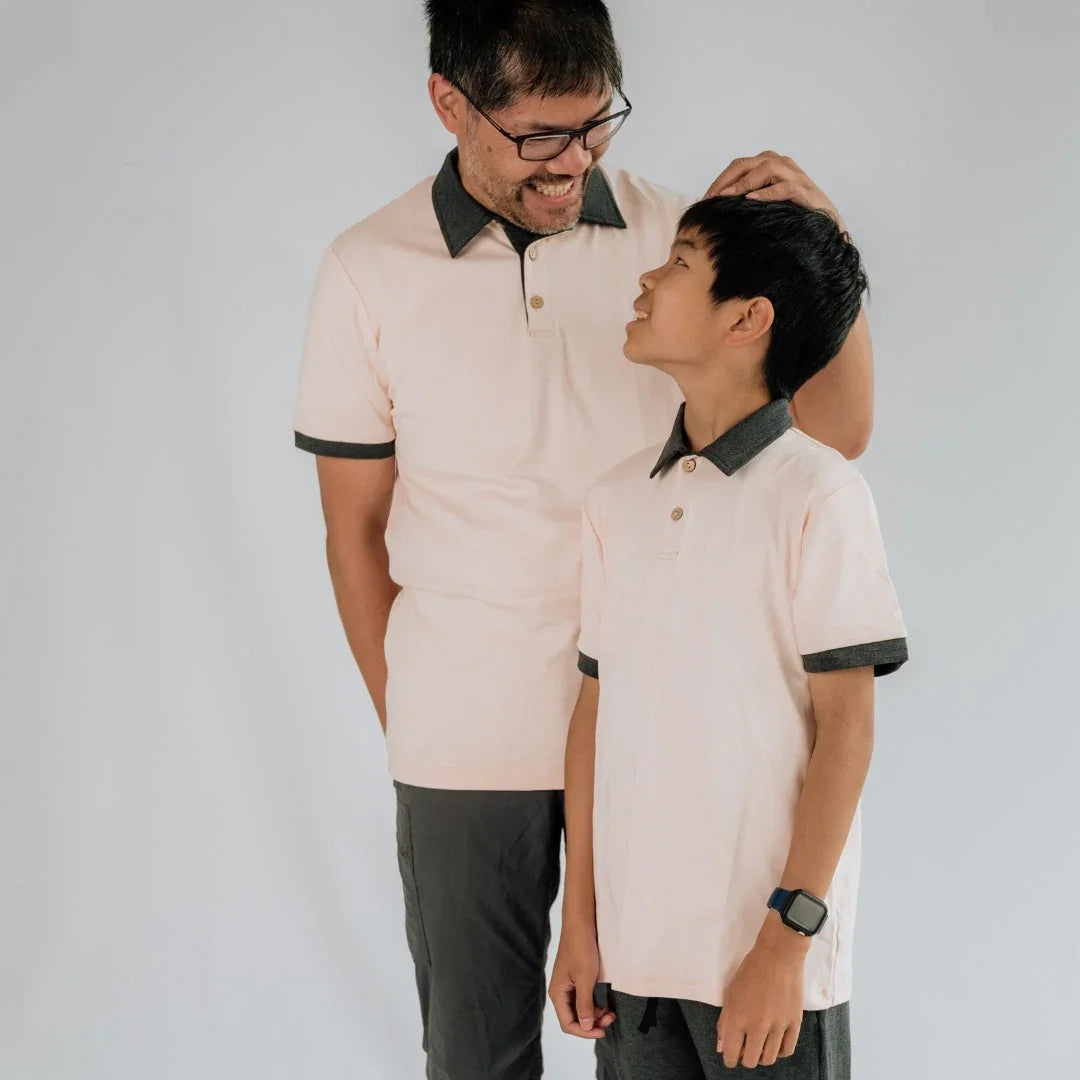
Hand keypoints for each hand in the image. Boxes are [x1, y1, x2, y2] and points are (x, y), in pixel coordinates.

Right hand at [548, 925, 614, 1039]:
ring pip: (580, 1009)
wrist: (581, 924)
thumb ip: (584, 1005)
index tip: (603, 1030)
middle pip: (574, 1018)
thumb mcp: (585, 979)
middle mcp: (560, 992)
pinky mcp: (576, 979)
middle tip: (610, 1018)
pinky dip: (594, 1004)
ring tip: (610, 1012)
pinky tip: (605, 1004)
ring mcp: (568, 985)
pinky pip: (583, 999)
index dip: (585, 1031)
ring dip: (594, 1014)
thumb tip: (585, 1026)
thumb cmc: (581, 949)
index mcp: (557, 994)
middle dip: (592, 1023)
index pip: (568, 1024)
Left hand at [705, 151, 841, 225]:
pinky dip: (767, 193)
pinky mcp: (805, 190)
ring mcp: (795, 175)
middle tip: (710, 200)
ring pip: (766, 168)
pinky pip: (785, 186)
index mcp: (769, 165)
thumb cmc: (790, 216)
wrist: (825, 227)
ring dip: (744, 183)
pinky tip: (752, 201)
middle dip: (725, 181)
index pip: (738, 166)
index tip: (703, 200)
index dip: (719, 181)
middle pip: (747, 164)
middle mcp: (781, 164)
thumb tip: (714, 210)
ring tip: (727, 198)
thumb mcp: (763, 205)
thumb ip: (745, 200)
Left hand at [717, 919, 807, 1067]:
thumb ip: (725, 1021)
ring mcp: (778, 1026)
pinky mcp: (795, 1023)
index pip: (731, 1055)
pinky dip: (779, 1051)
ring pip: (769, 1059)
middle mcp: (757, 1026)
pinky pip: (787, 1050)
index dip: (730, 1059)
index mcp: (738, 1018)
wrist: (778, 955)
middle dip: (745, 1057)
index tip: (732, 1055)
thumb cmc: (750, 970)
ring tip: (761, 1043)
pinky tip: (775, 1041)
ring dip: (762, 1055)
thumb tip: (722, 1046)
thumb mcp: (730, 993)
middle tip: (746, 1046)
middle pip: (750, 1061)